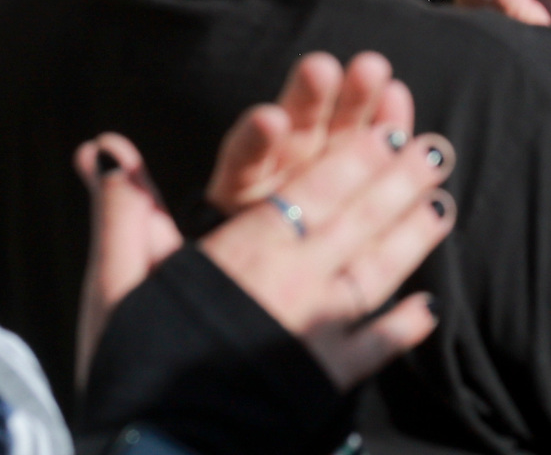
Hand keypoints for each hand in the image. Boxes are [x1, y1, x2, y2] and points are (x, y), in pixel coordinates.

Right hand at [73, 54, 451, 395]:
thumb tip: (106, 147)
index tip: (389, 128)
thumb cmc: (133, 365)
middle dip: (397, 183)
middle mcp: (289, 288)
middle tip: (436, 148)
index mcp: (242, 256)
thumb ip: (123, 211)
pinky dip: (402, 329)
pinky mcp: (321, 383)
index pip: (309, 194)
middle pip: (354, 225)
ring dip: (410, 239)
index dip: (352, 159)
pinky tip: (428, 310)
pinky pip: (370, 350)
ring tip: (443, 205)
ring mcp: (312, 336)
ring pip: (373, 277)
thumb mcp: (113, 280)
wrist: (159, 452)